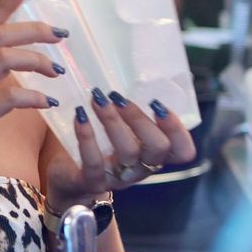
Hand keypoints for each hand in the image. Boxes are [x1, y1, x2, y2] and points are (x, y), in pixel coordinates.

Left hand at [44, 91, 195, 208]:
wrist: (68, 181)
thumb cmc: (100, 147)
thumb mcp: (120, 131)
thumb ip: (129, 111)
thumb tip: (128, 69)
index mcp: (153, 154)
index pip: (182, 150)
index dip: (177, 129)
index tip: (158, 105)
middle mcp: (141, 168)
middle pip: (158, 147)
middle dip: (140, 118)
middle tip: (118, 98)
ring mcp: (118, 178)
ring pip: (127, 152)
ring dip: (113, 121)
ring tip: (97, 99)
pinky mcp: (92, 182)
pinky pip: (94, 162)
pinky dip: (87, 137)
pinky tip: (80, 117)